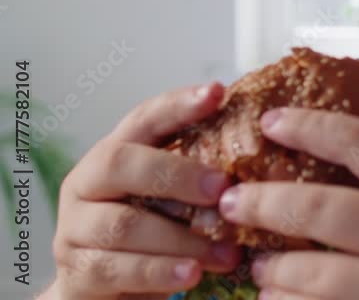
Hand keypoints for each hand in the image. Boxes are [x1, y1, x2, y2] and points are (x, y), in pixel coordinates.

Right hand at [49, 83, 242, 299]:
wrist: (108, 293)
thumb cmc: (153, 236)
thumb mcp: (175, 201)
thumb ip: (201, 177)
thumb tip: (270, 155)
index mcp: (113, 154)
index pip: (143, 118)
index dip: (178, 105)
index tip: (218, 92)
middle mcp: (86, 183)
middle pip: (121, 163)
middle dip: (177, 174)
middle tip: (223, 190)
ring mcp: (74, 228)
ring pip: (124, 224)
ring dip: (182, 238)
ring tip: (228, 253)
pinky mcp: (76, 272)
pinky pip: (117, 269)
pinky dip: (159, 272)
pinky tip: (192, 274)